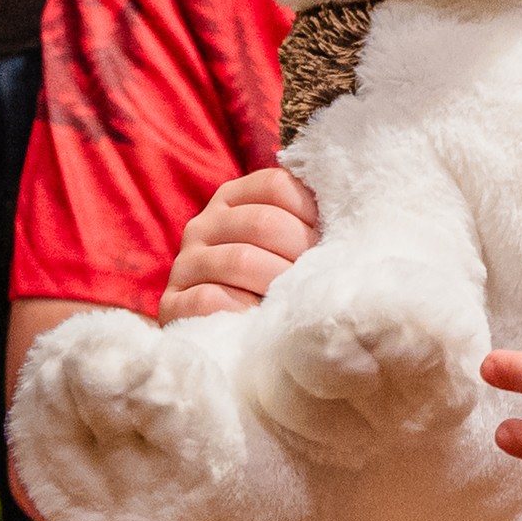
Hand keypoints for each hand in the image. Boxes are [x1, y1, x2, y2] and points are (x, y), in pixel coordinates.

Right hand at [160, 167, 320, 321]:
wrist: (222, 335)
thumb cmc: (268, 282)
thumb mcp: (285, 245)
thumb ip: (306, 222)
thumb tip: (350, 214)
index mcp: (234, 198)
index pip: (277, 185)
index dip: (312, 212)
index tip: (328, 240)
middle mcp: (204, 224)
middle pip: (263, 222)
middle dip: (300, 252)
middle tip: (318, 276)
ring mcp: (185, 263)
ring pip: (240, 260)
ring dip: (278, 283)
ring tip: (296, 300)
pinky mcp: (172, 303)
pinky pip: (209, 298)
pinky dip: (243, 309)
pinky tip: (260, 318)